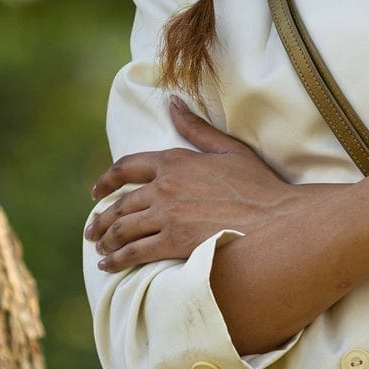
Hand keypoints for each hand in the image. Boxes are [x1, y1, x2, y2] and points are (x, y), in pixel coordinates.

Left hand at [85, 98, 294, 270]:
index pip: (126, 168)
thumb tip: (173, 102)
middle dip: (101, 219)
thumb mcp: (228, 149)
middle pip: (120, 204)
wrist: (276, 220)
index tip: (96, 194)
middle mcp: (164, 187)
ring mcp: (167, 216)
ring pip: (122, 229)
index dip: (106, 181)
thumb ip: (195, 128)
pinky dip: (117, 259)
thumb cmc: (258, 185)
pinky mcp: (173, 243)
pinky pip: (134, 252)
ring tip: (99, 250)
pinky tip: (108, 266)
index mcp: (174, 161)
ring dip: (106, 240)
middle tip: (92, 231)